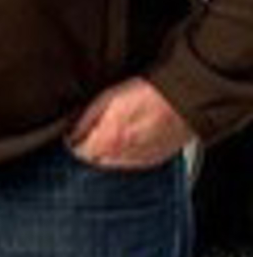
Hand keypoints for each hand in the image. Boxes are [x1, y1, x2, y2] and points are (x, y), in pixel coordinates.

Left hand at [67, 77, 192, 169]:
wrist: (185, 98)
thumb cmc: (149, 94)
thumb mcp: (106, 99)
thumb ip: (85, 120)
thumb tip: (72, 133)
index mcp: (108, 140)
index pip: (79, 152)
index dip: (75, 141)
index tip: (75, 133)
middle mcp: (122, 155)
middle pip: (95, 159)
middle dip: (91, 146)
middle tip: (96, 130)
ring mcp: (140, 159)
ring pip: (113, 162)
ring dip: (108, 151)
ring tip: (117, 131)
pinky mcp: (154, 159)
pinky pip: (132, 161)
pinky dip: (126, 153)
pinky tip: (132, 137)